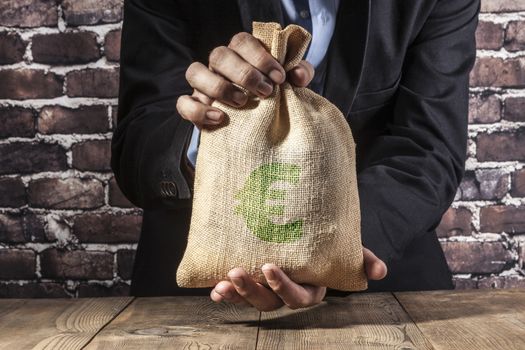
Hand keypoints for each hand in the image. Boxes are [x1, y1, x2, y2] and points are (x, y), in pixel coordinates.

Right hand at [176, 32, 314, 129]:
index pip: (241, 41)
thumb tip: (299, 74)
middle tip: (266, 92)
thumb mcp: (290, 86)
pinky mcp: (194, 107)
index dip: (260, 57)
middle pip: (219, 54)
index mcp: (240, 54)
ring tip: (242, 102)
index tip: (279, 77)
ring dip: (220, 87)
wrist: (258, 129)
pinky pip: (183, 103)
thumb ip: (299, 75)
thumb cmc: (272, 99)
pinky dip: (199, 110)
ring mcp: (203, 85)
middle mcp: (218, 66)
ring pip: (195, 72)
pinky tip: (220, 118)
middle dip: (245, 73)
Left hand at [210, 247, 386, 311]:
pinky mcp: (254, 281)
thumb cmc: (329, 243)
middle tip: (237, 272)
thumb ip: (361, 259)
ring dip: (235, 293)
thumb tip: (380, 272)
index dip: (283, 286)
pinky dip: (225, 292)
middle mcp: (288, 292)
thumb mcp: (346, 248)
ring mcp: (268, 288)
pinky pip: (238, 293)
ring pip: (252, 299)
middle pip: (270, 302)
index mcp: (311, 287)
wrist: (311, 234)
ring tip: (221, 282)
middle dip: (252, 291)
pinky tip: (213, 287)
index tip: (269, 268)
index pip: (299, 296)